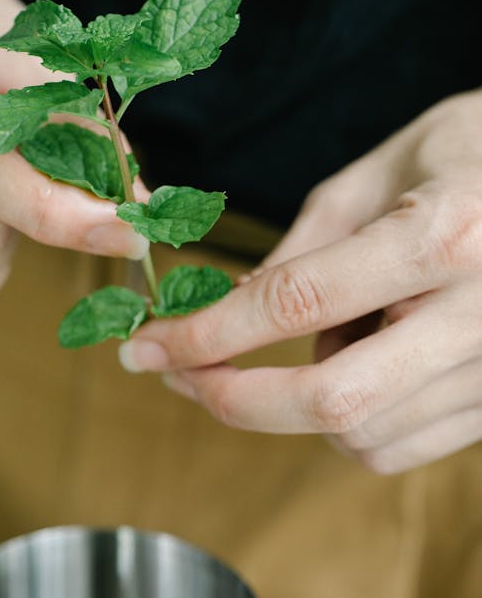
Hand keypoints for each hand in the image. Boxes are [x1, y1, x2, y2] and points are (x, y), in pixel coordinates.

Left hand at [118, 89, 481, 472]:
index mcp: (444, 235)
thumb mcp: (384, 169)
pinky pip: (403, 447)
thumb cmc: (477, 150)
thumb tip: (235, 308)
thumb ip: (308, 246)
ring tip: (298, 344)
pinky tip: (342, 369)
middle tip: (185, 374)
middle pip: (333, 400)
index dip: (207, 333)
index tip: (147, 348)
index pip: (297, 301)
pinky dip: (346, 425)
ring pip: (365, 436)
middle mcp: (481, 313)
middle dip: (237, 398)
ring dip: (295, 407)